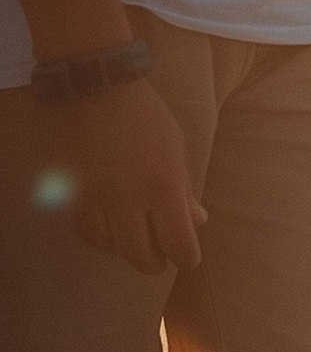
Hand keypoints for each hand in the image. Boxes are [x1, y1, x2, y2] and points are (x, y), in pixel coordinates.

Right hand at [64, 78, 205, 275]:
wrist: (98, 88)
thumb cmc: (146, 117)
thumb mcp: (176, 148)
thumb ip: (184, 190)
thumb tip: (198, 222)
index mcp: (163, 186)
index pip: (179, 246)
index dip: (187, 258)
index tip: (186, 256)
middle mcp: (128, 198)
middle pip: (141, 258)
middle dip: (155, 263)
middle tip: (160, 257)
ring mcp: (96, 198)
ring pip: (110, 248)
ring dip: (126, 249)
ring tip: (136, 240)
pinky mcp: (71, 193)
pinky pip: (86, 231)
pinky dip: (101, 237)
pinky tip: (111, 229)